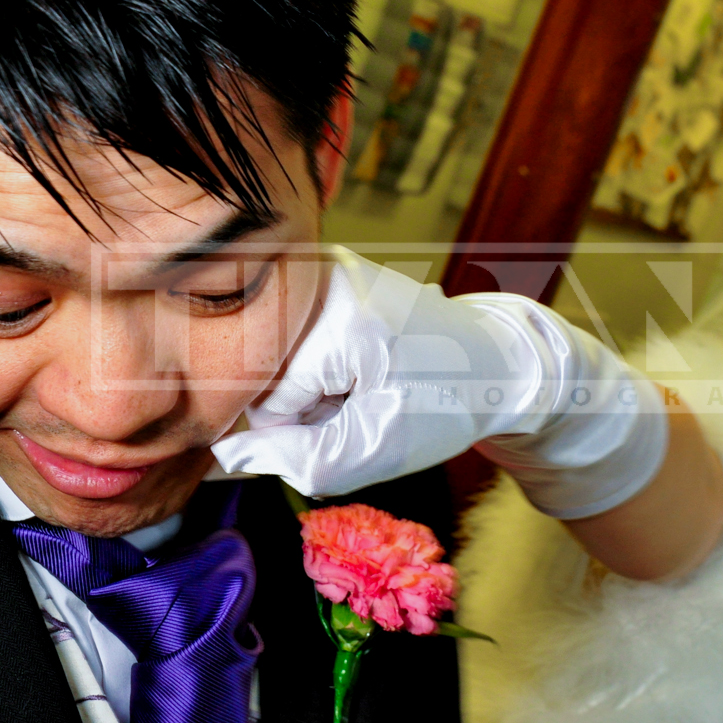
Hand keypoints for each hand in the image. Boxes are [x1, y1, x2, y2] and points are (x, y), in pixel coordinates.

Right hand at [210, 247, 663, 514]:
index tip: (351, 420)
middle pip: (262, 368)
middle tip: (359, 402)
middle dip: (302, 402)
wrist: (495, 360)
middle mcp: (323, 276)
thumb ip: (298, 458)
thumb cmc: (445, 403)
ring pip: (273, 350)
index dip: (302, 429)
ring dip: (310, 381)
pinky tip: (359, 360)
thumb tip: (227, 453)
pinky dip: (318, 358)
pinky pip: (290, 330)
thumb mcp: (377, 450)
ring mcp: (324, 264)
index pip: (265, 399)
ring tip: (364, 380)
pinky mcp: (326, 267)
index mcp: (341, 320)